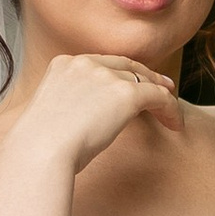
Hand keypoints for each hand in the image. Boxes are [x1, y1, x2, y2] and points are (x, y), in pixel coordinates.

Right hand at [0, 50, 179, 180]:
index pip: (101, 64)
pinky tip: (175, 124)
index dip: (121, 73)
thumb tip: (82, 124)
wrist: (40, 152)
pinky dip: (170, 109)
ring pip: (144, 79)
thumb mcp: (50, 118)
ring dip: (161, 95)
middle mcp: (85, 64)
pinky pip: (158, 96)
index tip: (133, 83)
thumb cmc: (39, 147)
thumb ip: (68, 110)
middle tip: (164, 87)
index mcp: (64, 65)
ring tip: (172, 112)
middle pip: (125, 65)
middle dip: (146, 75)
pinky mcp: (125, 93)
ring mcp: (105, 76)